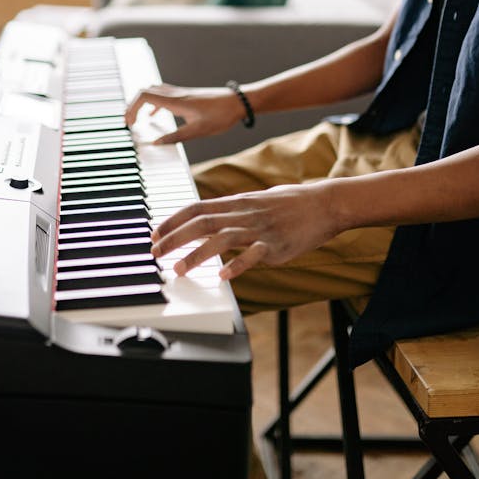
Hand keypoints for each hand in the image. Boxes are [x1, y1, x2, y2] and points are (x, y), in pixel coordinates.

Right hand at [125, 83, 243, 144]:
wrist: (239, 102)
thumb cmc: (221, 115)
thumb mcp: (198, 131)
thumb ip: (175, 137)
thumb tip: (155, 143)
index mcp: (175, 101)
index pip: (144, 96)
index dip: (132, 108)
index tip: (128, 123)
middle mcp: (175, 94)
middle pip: (144, 91)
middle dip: (132, 106)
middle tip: (129, 123)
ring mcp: (180, 93)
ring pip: (153, 91)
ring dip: (141, 103)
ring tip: (137, 119)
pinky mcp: (186, 95)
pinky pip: (162, 95)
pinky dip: (153, 103)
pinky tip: (155, 115)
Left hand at [150, 181, 340, 279]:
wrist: (324, 204)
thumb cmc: (289, 204)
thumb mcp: (254, 202)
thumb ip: (230, 212)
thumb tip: (206, 220)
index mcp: (236, 203)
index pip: (196, 208)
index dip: (172, 221)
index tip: (154, 234)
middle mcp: (243, 214)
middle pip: (202, 222)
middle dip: (174, 238)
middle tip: (154, 252)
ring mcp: (260, 229)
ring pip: (222, 238)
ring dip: (197, 254)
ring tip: (179, 269)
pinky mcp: (276, 245)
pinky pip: (254, 255)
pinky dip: (238, 265)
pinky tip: (223, 276)